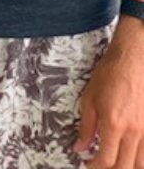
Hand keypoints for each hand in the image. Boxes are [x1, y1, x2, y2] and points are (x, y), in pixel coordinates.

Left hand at [72, 19, 143, 167]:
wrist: (132, 60)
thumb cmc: (109, 75)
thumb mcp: (89, 99)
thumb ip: (86, 127)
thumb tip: (80, 147)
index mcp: (113, 125)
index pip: (106, 160)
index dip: (95, 167)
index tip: (88, 164)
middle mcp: (133, 132)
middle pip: (125, 166)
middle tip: (100, 165)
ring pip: (141, 163)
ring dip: (127, 166)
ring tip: (115, 161)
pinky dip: (140, 157)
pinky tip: (130, 153)